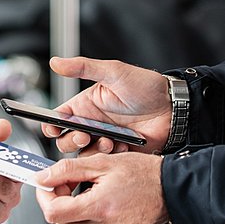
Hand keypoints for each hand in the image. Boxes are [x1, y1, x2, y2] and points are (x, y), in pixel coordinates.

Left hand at [34, 152, 167, 223]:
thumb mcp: (102, 162)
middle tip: (68, 188)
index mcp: (100, 206)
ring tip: (80, 201)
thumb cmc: (143, 174)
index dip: (46, 197)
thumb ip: (67, 169)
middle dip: (56, 206)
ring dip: (67, 219)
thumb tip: (41, 177)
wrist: (171, 190)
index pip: (54, 213)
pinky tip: (87, 217)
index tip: (50, 185)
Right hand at [42, 57, 172, 154]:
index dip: (52, 125)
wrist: (172, 108)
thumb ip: (82, 67)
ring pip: (83, 153)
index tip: (55, 127)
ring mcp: (104, 139)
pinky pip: (104, 161)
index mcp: (85, 105)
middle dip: (72, 140)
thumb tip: (55, 62)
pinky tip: (122, 146)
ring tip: (109, 141)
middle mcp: (91, 124)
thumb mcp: (112, 72)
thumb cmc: (145, 86)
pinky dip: (110, 157)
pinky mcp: (118, 152)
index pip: (58, 119)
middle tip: (85, 134)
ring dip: (92, 149)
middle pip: (66, 140)